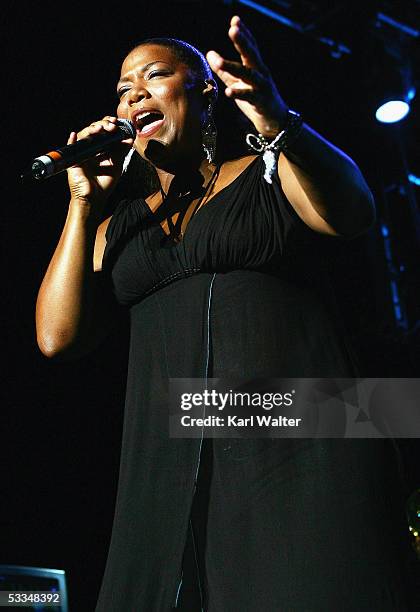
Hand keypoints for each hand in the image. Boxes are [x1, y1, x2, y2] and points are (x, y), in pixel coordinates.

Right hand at [67, 116, 133, 206]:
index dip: (108, 125)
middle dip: (102, 124)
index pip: (103, 132)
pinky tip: (74, 135)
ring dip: (91, 130)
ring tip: (100, 128)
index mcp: (100, 149)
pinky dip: (72, 141)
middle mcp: (90, 149)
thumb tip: (130, 139)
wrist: (94, 199)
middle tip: (111, 126)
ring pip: (83, 136)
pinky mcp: (73, 160)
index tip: (116, 123)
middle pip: (93, 131)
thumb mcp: (116, 166)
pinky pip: (70, 148)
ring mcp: (81, 153)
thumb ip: (121, 152)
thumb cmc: (104, 184)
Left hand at [206, 15, 287, 137]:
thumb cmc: (256, 100)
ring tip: (218, 62)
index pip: (250, 46)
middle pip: (251, 54)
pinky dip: (238, 93)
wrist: (275, 120)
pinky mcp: (260, 101)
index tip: (235, 20)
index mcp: (256, 67)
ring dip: (232, 67)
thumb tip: (209, 54)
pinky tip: (228, 92)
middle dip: (242, 41)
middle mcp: (261, 73)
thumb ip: (225, 70)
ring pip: (247, 74)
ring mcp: (262, 87)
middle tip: (233, 29)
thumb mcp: (239, 83)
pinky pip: (248, 96)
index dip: (244, 33)